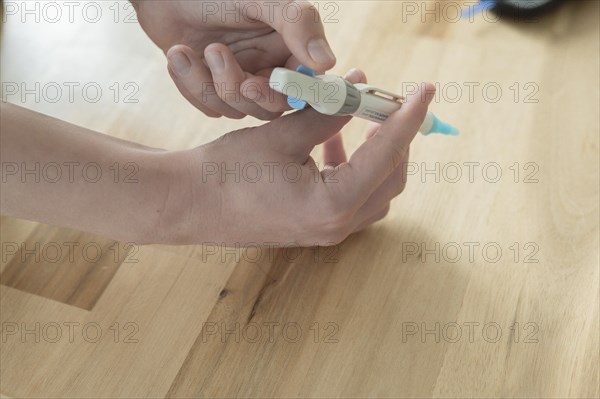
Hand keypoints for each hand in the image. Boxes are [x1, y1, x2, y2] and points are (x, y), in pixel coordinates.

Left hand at [133, 0, 335, 119]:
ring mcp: (243, 80)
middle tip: (216, 53)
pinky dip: (190, 86)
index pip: (305, 86)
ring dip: (205, 84)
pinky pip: (210, 108)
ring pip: (236, 110)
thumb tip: (327, 63)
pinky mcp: (216, 89)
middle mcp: (272, 67)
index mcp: (292, 46)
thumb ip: (298, 25)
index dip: (285, 92)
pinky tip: (178, 56)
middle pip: (270, 107)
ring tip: (182, 50)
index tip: (254, 81)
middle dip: (236, 87)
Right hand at [163, 72, 435, 245]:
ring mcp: (326, 232)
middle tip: (388, 104)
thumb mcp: (283, 136)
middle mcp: (336, 226)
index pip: (387, 154)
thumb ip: (328, 112)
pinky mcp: (315, 228)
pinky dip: (353, 170)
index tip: (425, 90)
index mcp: (333, 204)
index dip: (408, 117)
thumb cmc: (228, 171)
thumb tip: (359, 87)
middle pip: (391, 178)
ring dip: (375, 155)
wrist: (190, 204)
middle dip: (396, 138)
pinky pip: (352, 200)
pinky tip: (332, 145)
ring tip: (357, 120)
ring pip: (375, 192)